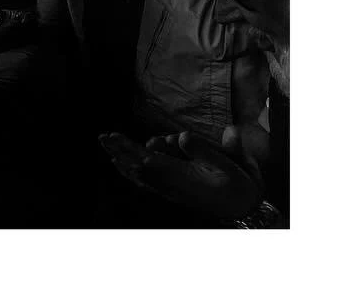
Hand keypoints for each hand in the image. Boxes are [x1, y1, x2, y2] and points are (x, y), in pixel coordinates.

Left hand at [98, 127, 263, 220]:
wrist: (241, 207)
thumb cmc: (235, 184)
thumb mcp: (225, 164)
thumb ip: (202, 148)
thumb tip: (181, 136)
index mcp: (179, 177)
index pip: (146, 159)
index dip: (128, 147)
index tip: (113, 137)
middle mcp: (168, 185)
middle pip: (136, 164)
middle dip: (119, 149)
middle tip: (102, 136)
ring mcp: (166, 189)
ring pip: (137, 173)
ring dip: (123, 156)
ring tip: (107, 141)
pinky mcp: (168, 191)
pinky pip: (142, 181)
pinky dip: (129, 171)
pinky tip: (118, 163)